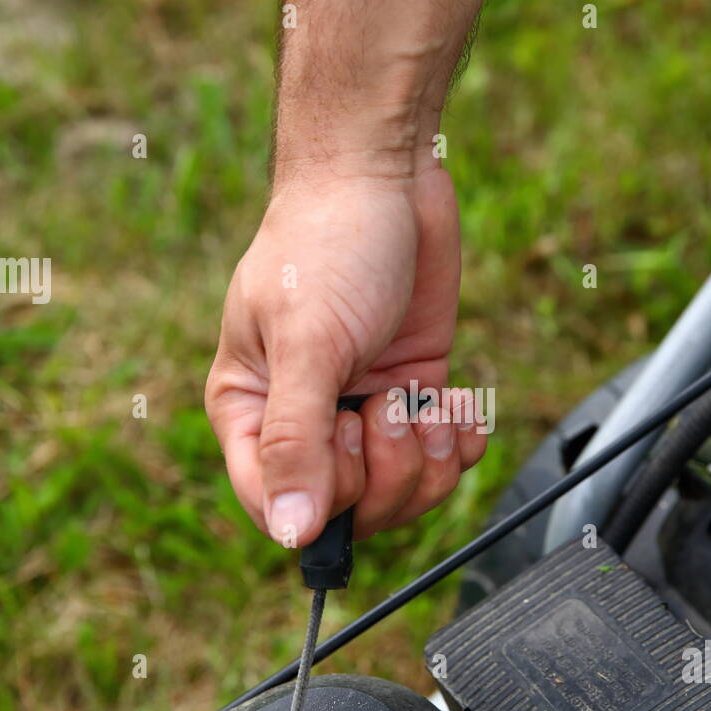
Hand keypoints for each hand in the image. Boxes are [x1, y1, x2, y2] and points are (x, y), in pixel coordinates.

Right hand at [205, 167, 486, 546]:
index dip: (322, 499)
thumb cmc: (327, 245)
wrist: (385, 176)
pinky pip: (442, 457)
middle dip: (387, 473)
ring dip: (428, 460)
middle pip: (350, 512)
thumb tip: (289, 534)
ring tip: (427, 406)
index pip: (276, 508)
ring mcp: (363, 410)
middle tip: (388, 408)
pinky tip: (456, 401)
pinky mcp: (413, 393)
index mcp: (251, 413)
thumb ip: (296, 440)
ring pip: (402, 492)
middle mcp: (304, 421)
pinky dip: (459, 440)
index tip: (347, 436)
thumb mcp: (307, 343)